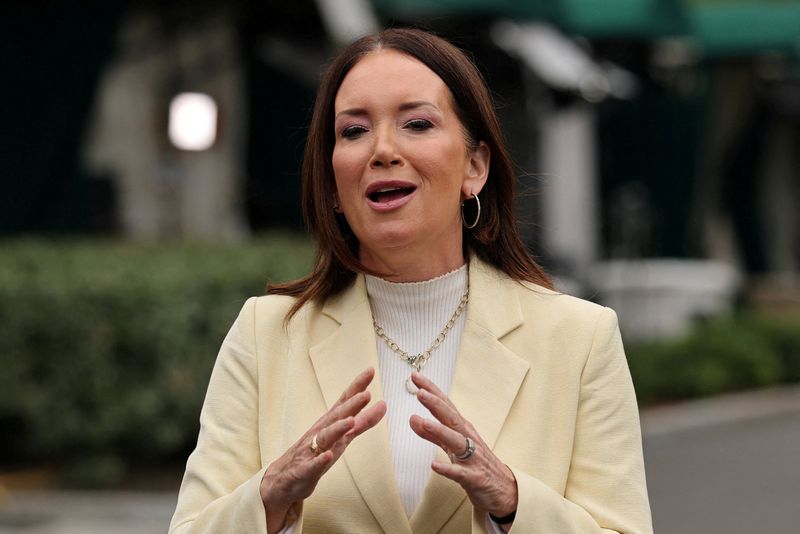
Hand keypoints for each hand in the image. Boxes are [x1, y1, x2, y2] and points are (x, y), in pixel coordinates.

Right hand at [260, 367, 385, 532]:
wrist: (283, 480)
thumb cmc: (315, 453)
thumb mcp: (343, 436)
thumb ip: (363, 421)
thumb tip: (383, 404)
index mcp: (330, 423)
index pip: (345, 401)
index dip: (357, 387)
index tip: (370, 370)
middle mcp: (320, 433)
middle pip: (337, 416)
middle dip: (351, 405)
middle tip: (366, 394)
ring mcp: (310, 451)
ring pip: (325, 438)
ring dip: (337, 428)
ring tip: (351, 422)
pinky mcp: (304, 471)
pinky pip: (312, 466)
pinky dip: (320, 461)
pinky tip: (327, 456)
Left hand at [409, 371, 517, 519]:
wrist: (504, 489)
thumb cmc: (476, 463)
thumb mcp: (452, 446)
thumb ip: (432, 433)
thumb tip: (412, 418)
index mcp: (461, 428)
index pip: (445, 405)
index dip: (431, 390)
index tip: (415, 376)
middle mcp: (468, 438)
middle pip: (451, 417)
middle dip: (436, 404)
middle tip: (419, 392)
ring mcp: (472, 457)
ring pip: (456, 441)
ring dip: (440, 431)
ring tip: (424, 422)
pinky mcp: (474, 477)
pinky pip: (460, 473)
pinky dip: (447, 469)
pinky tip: (434, 465)